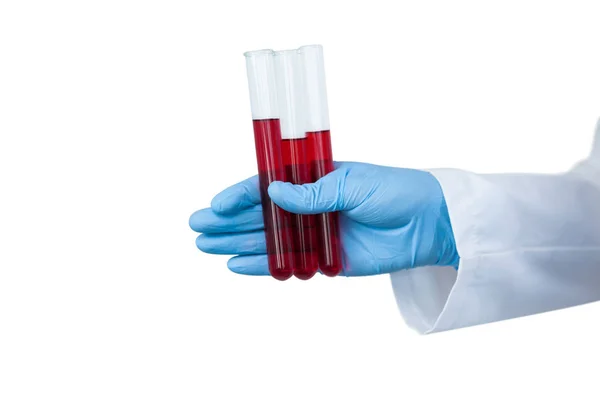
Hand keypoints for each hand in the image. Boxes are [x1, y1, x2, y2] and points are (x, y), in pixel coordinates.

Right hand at [189, 162, 458, 275]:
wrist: (429, 223)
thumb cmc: (394, 191)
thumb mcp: (352, 183)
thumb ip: (313, 193)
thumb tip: (273, 191)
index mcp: (314, 178)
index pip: (267, 185)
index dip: (239, 195)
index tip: (214, 205)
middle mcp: (310, 206)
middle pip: (260, 214)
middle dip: (227, 221)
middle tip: (197, 229)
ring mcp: (315, 234)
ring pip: (268, 240)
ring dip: (237, 243)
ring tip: (206, 247)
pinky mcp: (326, 260)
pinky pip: (290, 263)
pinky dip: (264, 266)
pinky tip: (238, 264)